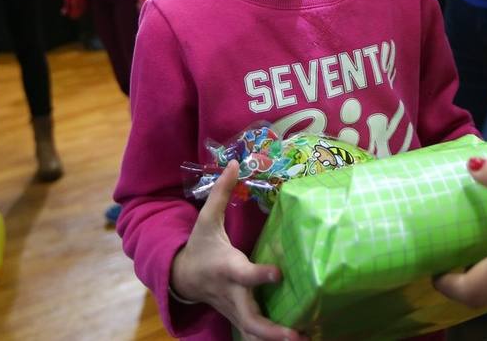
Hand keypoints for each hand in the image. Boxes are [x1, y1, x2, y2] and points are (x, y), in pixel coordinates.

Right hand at [169, 161, 303, 340]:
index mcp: (226, 269)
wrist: (182, 278)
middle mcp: (232, 294)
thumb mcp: (206, 219)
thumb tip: (234, 163)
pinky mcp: (240, 318)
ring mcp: (235, 310)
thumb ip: (222, 193)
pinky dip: (273, 338)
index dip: (259, 275)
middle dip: (271, 330)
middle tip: (296, 336)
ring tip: (305, 340)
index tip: (278, 273)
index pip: (243, 274)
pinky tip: (300, 337)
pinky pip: (256, 333)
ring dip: (276, 339)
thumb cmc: (200, 247)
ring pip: (254, 332)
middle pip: (250, 318)